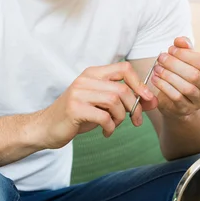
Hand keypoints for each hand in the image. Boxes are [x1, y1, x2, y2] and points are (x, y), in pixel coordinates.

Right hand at [38, 62, 157, 148]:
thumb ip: (124, 99)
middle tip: (136, 121)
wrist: (47, 127)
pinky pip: (104, 117)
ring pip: (114, 101)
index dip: (139, 83)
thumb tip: (153, 100)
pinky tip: (106, 132)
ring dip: (121, 118)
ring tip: (114, 125)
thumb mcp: (101, 103)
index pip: (124, 68)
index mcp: (93, 73)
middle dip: (134, 107)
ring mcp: (78, 93)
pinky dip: (110, 127)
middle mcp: (85, 79)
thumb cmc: (77, 115)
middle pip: (122, 89)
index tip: (147, 98)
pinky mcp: (74, 109)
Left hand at [151, 37, 199, 117]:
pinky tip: (155, 78)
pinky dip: (163, 86)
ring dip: (168, 75)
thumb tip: (179, 40)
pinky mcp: (186, 110)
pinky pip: (176, 97)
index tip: (170, 49)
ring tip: (157, 68)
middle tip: (161, 57)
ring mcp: (199, 101)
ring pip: (186, 88)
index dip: (185, 54)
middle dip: (175, 64)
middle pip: (194, 75)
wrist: (180, 99)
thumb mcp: (186, 59)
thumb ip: (185, 48)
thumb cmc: (183, 74)